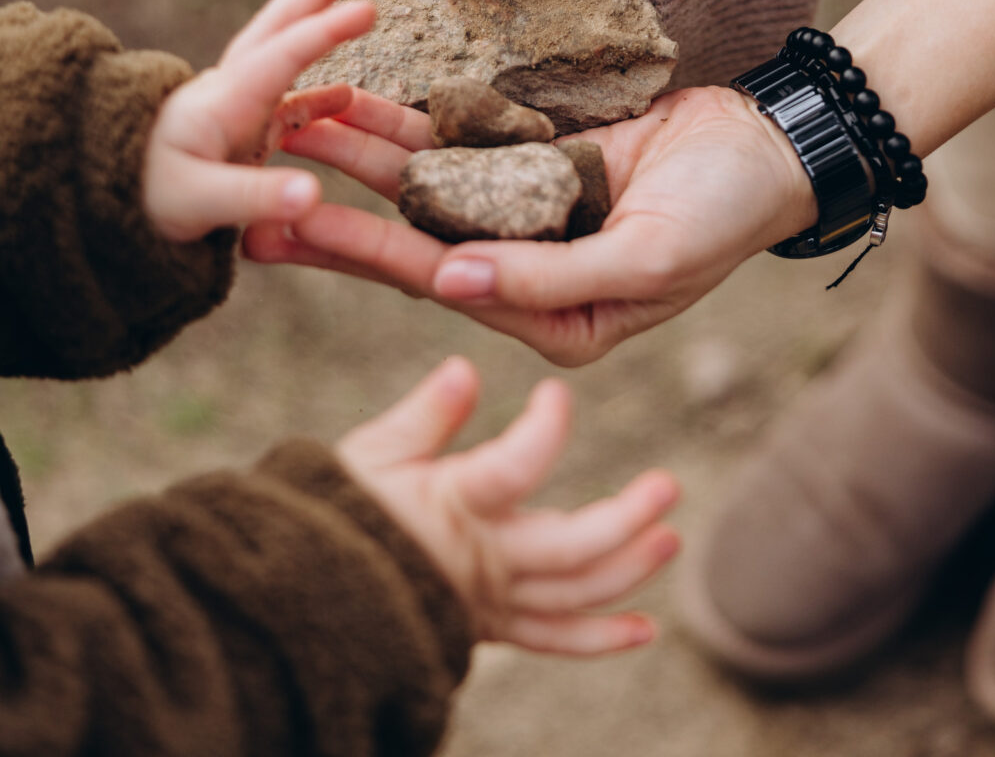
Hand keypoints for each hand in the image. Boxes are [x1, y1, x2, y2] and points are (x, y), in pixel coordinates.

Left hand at [143, 0, 374, 241]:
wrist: (103, 202)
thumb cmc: (147, 200)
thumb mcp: (198, 203)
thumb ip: (257, 196)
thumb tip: (313, 195)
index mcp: (224, 100)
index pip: (281, 54)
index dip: (325, 31)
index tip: (367, 8)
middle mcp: (233, 91)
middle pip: (278, 29)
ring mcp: (239, 109)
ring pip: (283, 55)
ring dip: (318, 26)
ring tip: (360, 4)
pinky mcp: (242, 133)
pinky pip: (288, 100)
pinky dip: (318, 90)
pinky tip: (348, 95)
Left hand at [243, 86, 814, 365]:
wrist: (774, 144)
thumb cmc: (726, 215)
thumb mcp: (649, 259)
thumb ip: (551, 278)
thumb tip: (448, 284)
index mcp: (549, 317)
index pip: (434, 280)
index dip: (356, 251)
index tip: (284, 225)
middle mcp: (526, 269)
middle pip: (413, 233)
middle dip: (335, 204)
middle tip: (252, 181)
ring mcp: (528, 208)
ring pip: (429, 179)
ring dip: (364, 151)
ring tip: (294, 117)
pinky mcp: (539, 157)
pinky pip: (465, 136)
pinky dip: (416, 117)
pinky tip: (361, 96)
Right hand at [336, 356, 678, 651]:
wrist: (310, 593)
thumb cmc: (336, 512)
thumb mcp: (372, 451)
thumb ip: (425, 414)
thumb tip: (466, 368)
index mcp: (453, 505)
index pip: (515, 467)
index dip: (546, 428)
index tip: (556, 393)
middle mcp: (484, 559)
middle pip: (572, 548)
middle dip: (627, 517)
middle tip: (668, 485)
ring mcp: (492, 600)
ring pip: (576, 592)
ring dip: (630, 567)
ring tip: (671, 537)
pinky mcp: (491, 627)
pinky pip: (553, 640)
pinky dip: (600, 638)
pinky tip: (645, 629)